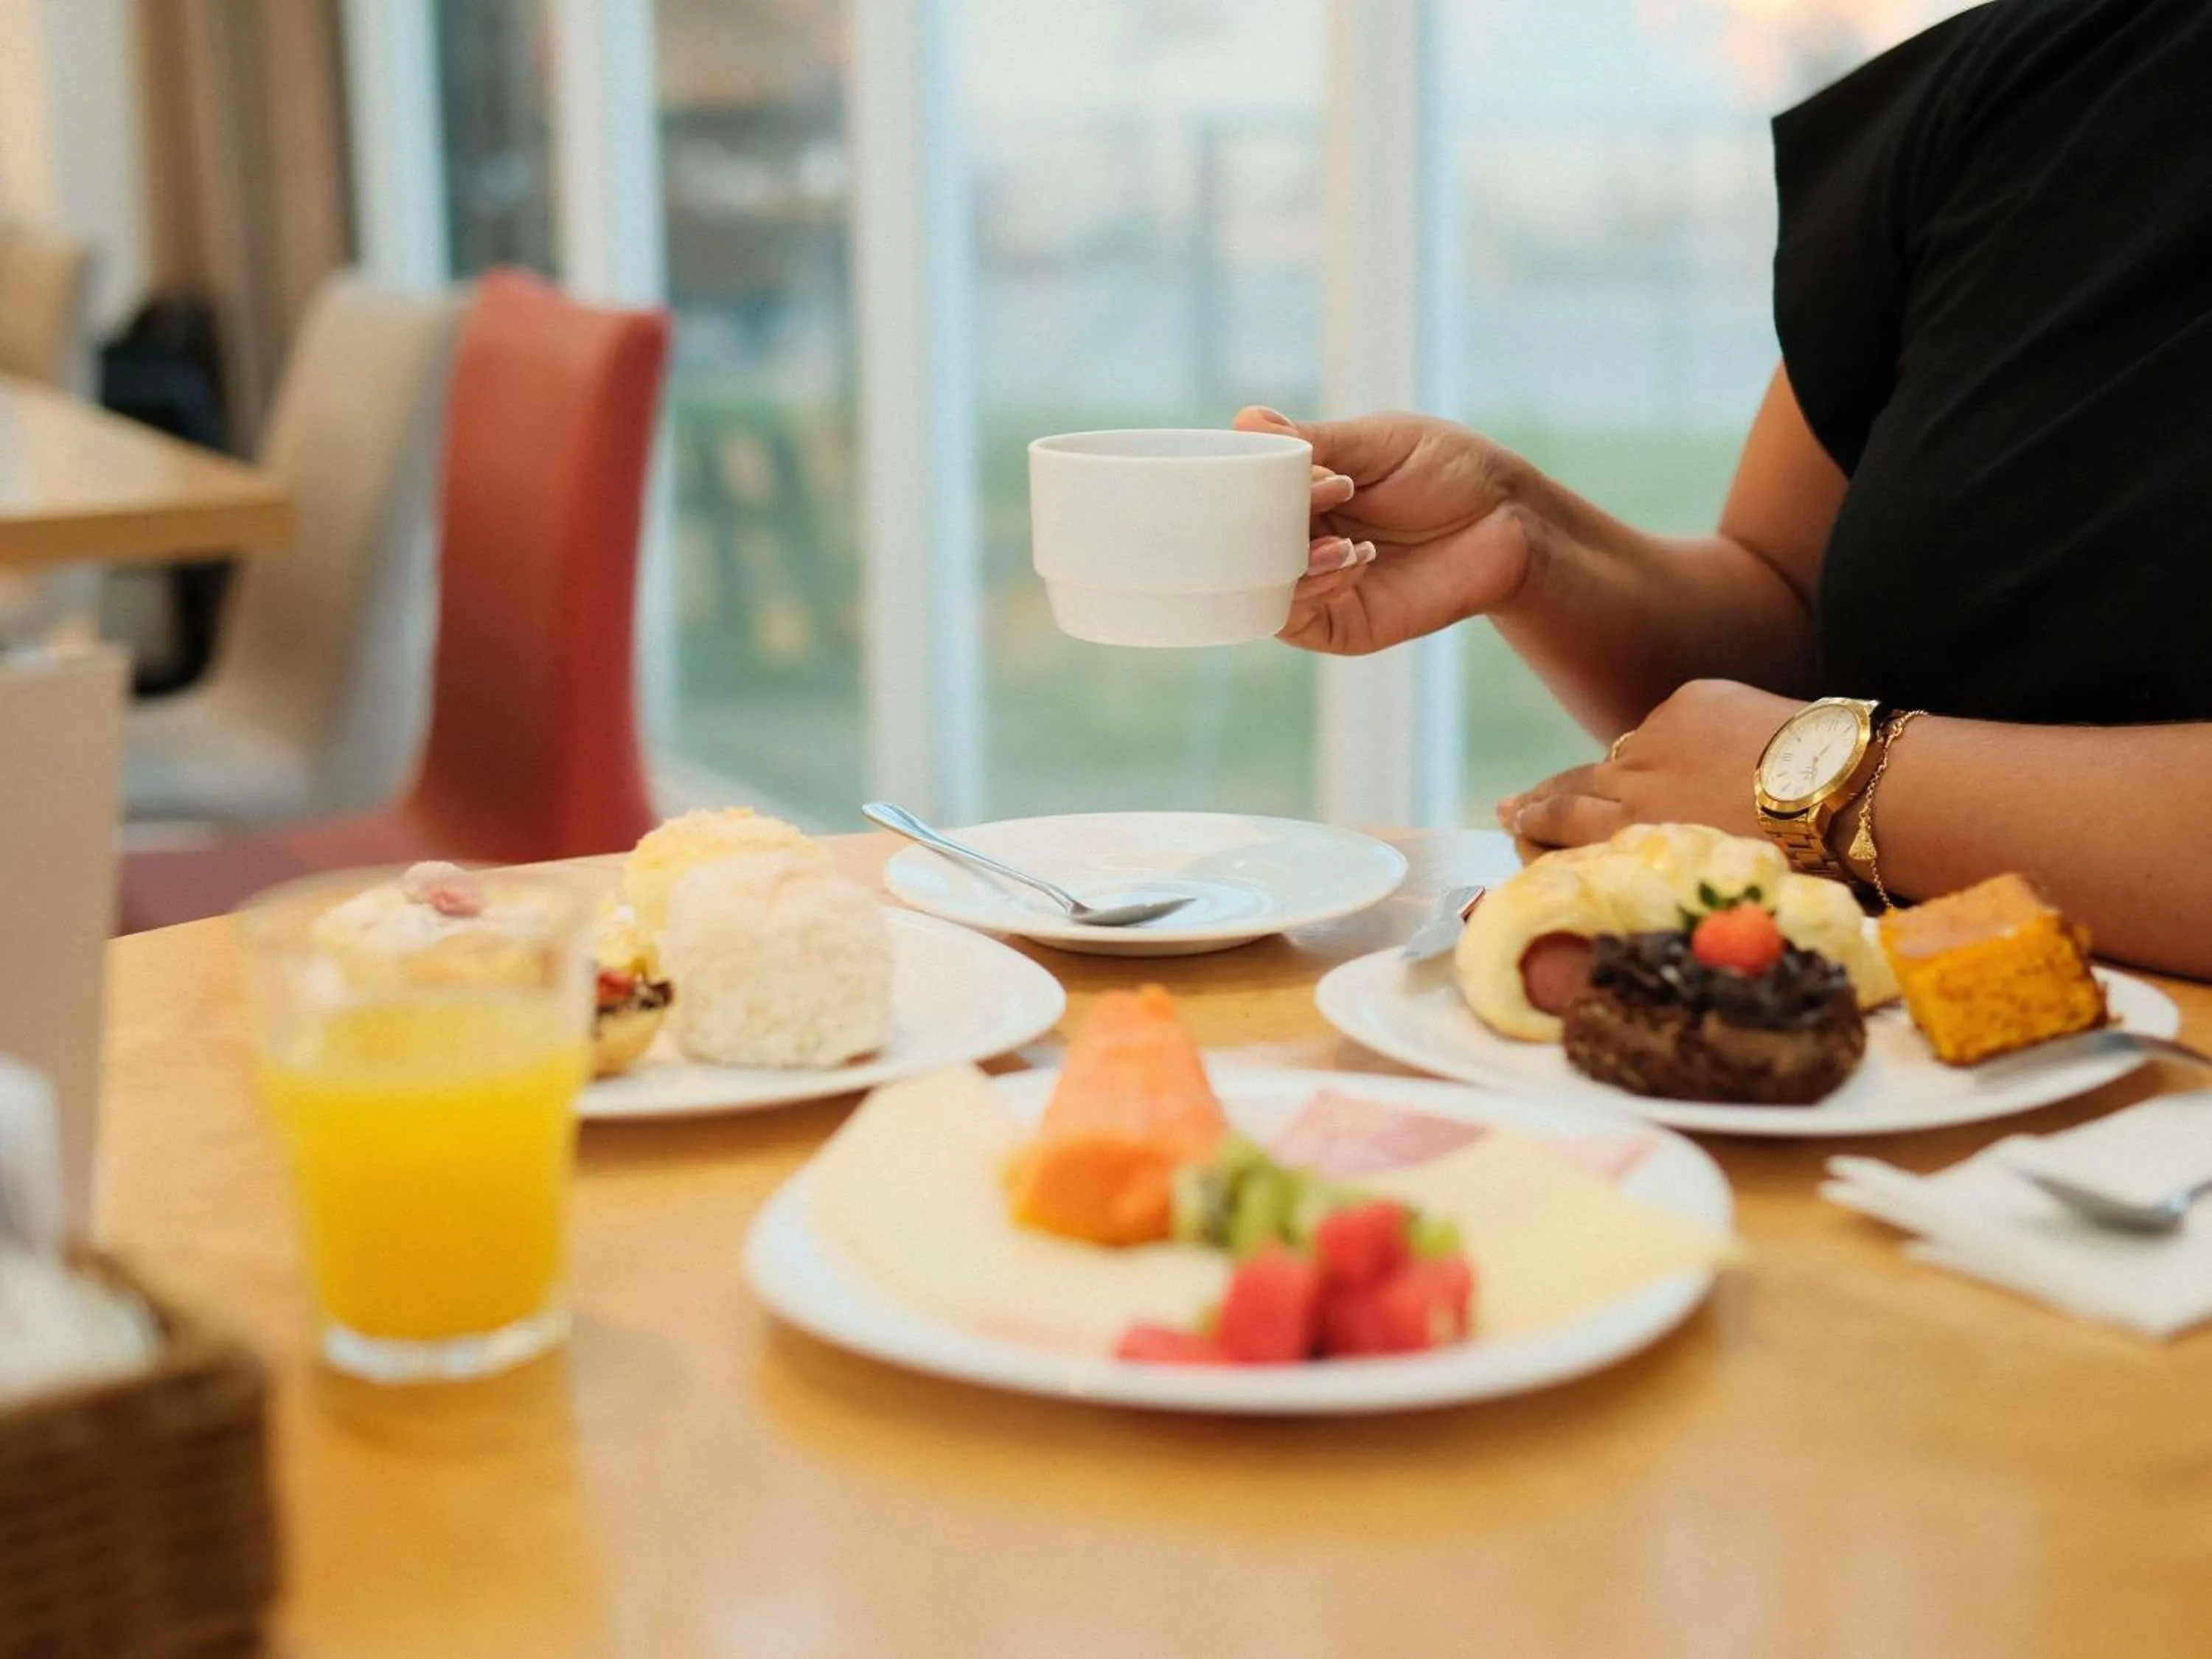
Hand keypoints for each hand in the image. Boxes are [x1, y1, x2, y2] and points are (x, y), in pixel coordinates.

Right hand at [1233, 406, 1539, 654]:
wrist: (1510, 521)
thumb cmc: (1448, 468)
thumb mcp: (1377, 442)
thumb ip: (1313, 441)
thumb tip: (1245, 419)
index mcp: (1297, 491)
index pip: (1241, 493)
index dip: (1253, 481)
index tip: (1299, 465)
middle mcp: (1297, 539)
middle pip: (1242, 543)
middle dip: (1270, 524)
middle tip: (1324, 496)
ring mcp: (1315, 584)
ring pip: (1260, 586)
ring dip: (1294, 562)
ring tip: (1346, 541)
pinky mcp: (1339, 624)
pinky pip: (1295, 619)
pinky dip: (1313, 591)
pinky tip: (1353, 562)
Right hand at [1499, 679, 1801, 848]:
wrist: (1841, 789)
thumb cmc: (1789, 855)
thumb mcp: (1709, 874)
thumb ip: (1664, 856)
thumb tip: (1641, 848)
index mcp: (1634, 835)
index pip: (1562, 823)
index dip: (1533, 826)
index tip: (1513, 824)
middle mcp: (1632, 786)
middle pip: (1570, 788)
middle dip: (1537, 800)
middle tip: (1510, 808)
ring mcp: (1657, 738)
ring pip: (1618, 755)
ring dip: (1603, 770)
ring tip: (1590, 781)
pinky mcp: (1689, 701)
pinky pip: (1667, 723)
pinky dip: (1669, 738)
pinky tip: (1685, 747)